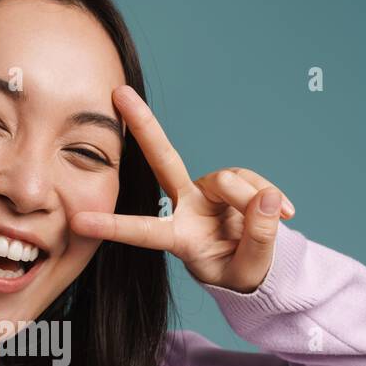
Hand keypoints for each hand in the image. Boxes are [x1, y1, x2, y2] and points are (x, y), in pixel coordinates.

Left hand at [70, 84, 294, 292]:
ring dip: (252, 200)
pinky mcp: (232, 185)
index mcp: (178, 238)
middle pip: (164, 161)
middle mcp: (186, 208)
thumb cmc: (240, 273)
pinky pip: (253, 181)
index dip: (112, 226)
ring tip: (276, 221)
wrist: (257, 267)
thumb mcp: (249, 270)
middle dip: (144, 126)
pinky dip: (272, 197)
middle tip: (120, 93)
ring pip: (228, 179)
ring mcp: (208, 192)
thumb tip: (267, 198)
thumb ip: (259, 238)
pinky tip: (288, 213)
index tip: (77, 220)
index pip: (143, 231)